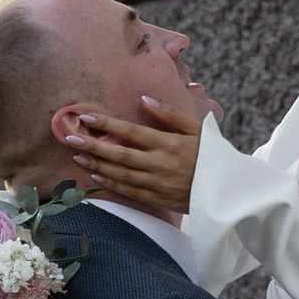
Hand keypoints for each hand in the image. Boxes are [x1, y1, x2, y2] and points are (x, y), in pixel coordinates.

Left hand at [60, 95, 206, 217]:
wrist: (228, 191)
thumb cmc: (213, 155)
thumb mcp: (198, 129)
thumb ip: (171, 114)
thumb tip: (145, 99)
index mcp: (170, 144)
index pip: (132, 132)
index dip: (108, 125)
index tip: (86, 117)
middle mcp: (161, 164)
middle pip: (120, 154)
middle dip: (93, 144)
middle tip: (70, 136)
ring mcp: (158, 184)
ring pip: (121, 173)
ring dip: (97, 163)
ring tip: (77, 154)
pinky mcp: (158, 199)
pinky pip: (129, 190)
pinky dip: (111, 182)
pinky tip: (96, 173)